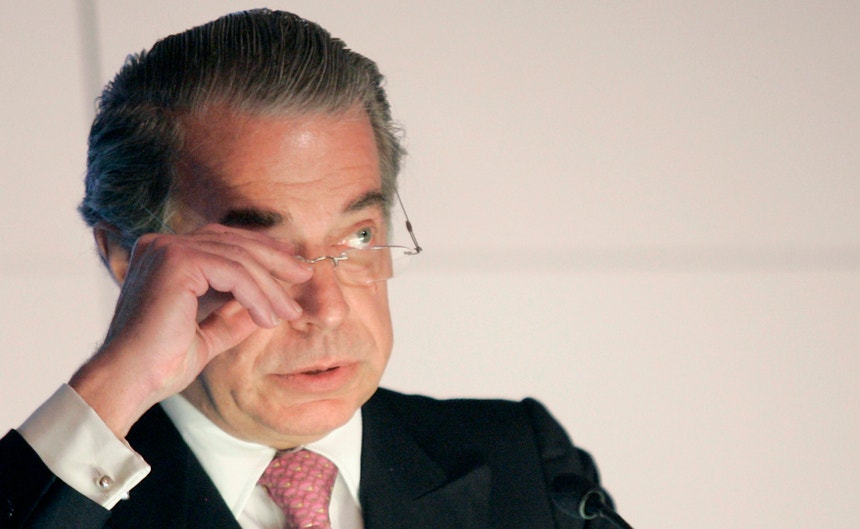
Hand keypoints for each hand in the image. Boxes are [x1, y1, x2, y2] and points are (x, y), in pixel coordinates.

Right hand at [69, 224, 312, 436]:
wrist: (131, 381)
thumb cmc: (162, 363)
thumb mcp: (208, 333)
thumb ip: (232, 315)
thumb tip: (267, 307)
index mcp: (164, 255)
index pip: (221, 242)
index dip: (260, 251)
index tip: (291, 268)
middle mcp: (161, 244)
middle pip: (233, 242)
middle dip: (274, 259)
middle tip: (304, 275)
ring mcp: (167, 249)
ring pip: (238, 258)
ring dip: (270, 287)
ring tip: (289, 313)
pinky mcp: (177, 262)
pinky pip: (234, 272)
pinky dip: (257, 295)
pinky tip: (268, 318)